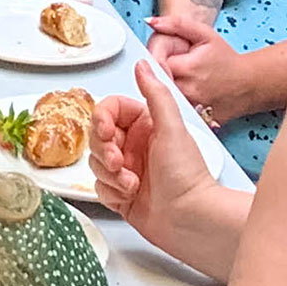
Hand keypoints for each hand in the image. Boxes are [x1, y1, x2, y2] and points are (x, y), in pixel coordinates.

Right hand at [94, 61, 232, 265]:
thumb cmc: (187, 176)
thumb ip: (156, 94)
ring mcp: (126, 170)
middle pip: (96, 137)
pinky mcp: (120, 194)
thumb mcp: (172, 128)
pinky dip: (111, 191)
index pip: (108, 110)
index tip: (106, 131)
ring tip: (131, 182)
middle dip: (104, 150)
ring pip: (95, 162)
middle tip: (120, 161)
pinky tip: (130, 195)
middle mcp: (133, 145)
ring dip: (110, 174)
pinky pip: (98, 186)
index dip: (101, 119)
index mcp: (145, 125)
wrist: (192, 220)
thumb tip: (143, 64)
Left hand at [148, 12, 279, 125]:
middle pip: (155, 81)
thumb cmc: (226, 59)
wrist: (250, 84)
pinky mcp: (193, 120)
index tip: (164, 54)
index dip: (154, 56)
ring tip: (181, 80)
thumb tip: (150, 22)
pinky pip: (174, 112)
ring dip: (164, 88)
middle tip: (174, 66)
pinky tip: (184, 95)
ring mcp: (190, 108)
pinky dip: (173, 103)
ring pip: (163, 98)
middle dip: (158, 72)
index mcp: (186, 68)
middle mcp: (186, 91)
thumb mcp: (204, 34)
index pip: (152, 62)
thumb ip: (176, 24)